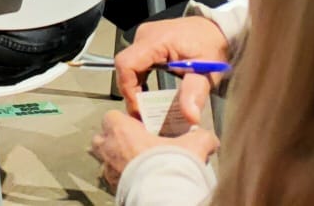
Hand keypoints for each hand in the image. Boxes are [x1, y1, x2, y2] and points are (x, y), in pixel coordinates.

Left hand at [90, 110, 218, 190]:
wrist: (164, 198)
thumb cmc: (169, 167)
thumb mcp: (192, 145)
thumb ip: (201, 137)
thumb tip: (209, 139)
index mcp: (120, 129)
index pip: (112, 116)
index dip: (126, 121)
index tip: (142, 128)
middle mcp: (108, 148)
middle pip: (104, 138)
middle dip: (117, 141)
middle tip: (138, 147)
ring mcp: (108, 170)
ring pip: (106, 160)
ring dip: (118, 161)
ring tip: (140, 166)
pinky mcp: (112, 188)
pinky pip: (113, 179)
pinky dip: (123, 179)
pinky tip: (142, 182)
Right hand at [113, 14, 230, 112]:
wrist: (218, 30)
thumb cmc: (213, 46)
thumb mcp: (206, 72)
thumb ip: (195, 93)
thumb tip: (189, 117)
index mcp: (155, 40)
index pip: (126, 64)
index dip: (128, 88)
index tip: (139, 108)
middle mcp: (144, 36)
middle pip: (124, 66)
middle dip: (131, 92)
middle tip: (143, 113)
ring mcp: (144, 38)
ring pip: (128, 66)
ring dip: (134, 87)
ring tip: (146, 106)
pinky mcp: (147, 42)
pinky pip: (136, 63)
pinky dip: (139, 79)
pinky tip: (148, 92)